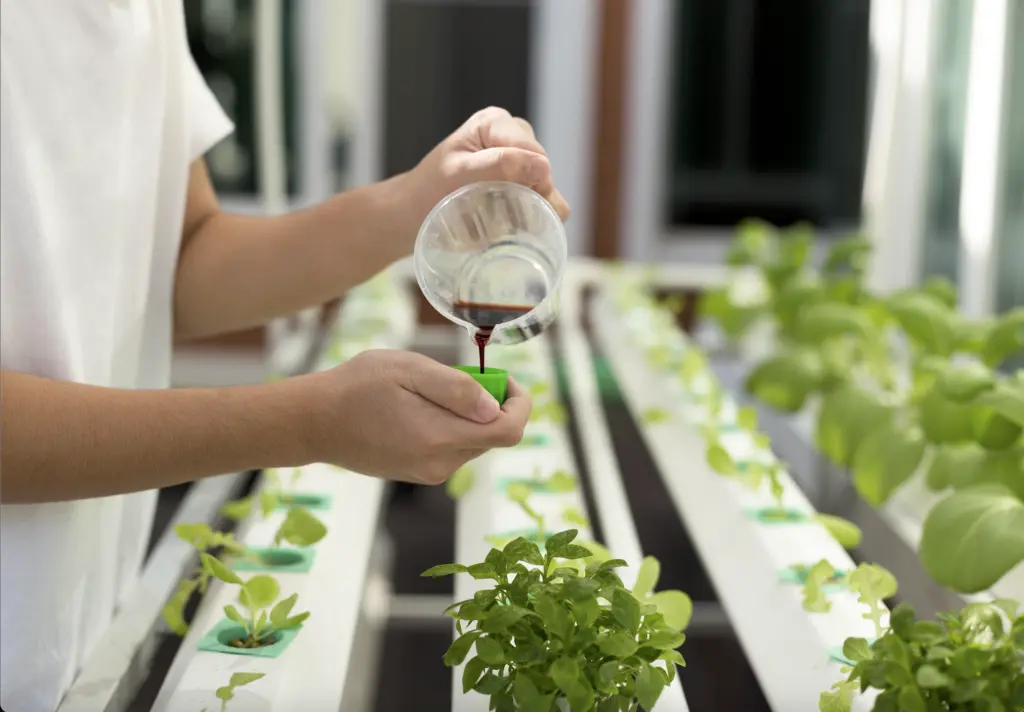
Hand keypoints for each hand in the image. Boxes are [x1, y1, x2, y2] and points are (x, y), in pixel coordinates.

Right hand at [299, 349, 530, 483]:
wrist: (314, 422)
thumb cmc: (357, 387)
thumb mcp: (408, 370)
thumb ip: (456, 388)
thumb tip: (495, 408)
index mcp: (441, 439)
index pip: (509, 431)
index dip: (518, 403)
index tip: (504, 378)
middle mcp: (440, 465)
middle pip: (493, 436)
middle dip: (490, 404)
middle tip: (459, 376)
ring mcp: (429, 472)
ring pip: (473, 441)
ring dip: (468, 414)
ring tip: (430, 390)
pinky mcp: (418, 472)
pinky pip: (452, 448)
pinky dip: (450, 425)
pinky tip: (418, 407)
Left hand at [401, 107, 570, 233]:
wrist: (414, 213)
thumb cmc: (429, 192)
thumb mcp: (460, 175)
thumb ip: (500, 166)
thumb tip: (543, 167)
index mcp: (496, 123)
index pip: (535, 153)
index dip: (531, 183)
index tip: (510, 206)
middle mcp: (512, 135)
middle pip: (544, 170)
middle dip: (531, 197)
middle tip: (503, 218)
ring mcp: (518, 159)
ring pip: (548, 188)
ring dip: (533, 210)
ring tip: (505, 224)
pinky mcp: (521, 181)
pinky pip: (544, 200)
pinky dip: (532, 217)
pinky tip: (512, 226)